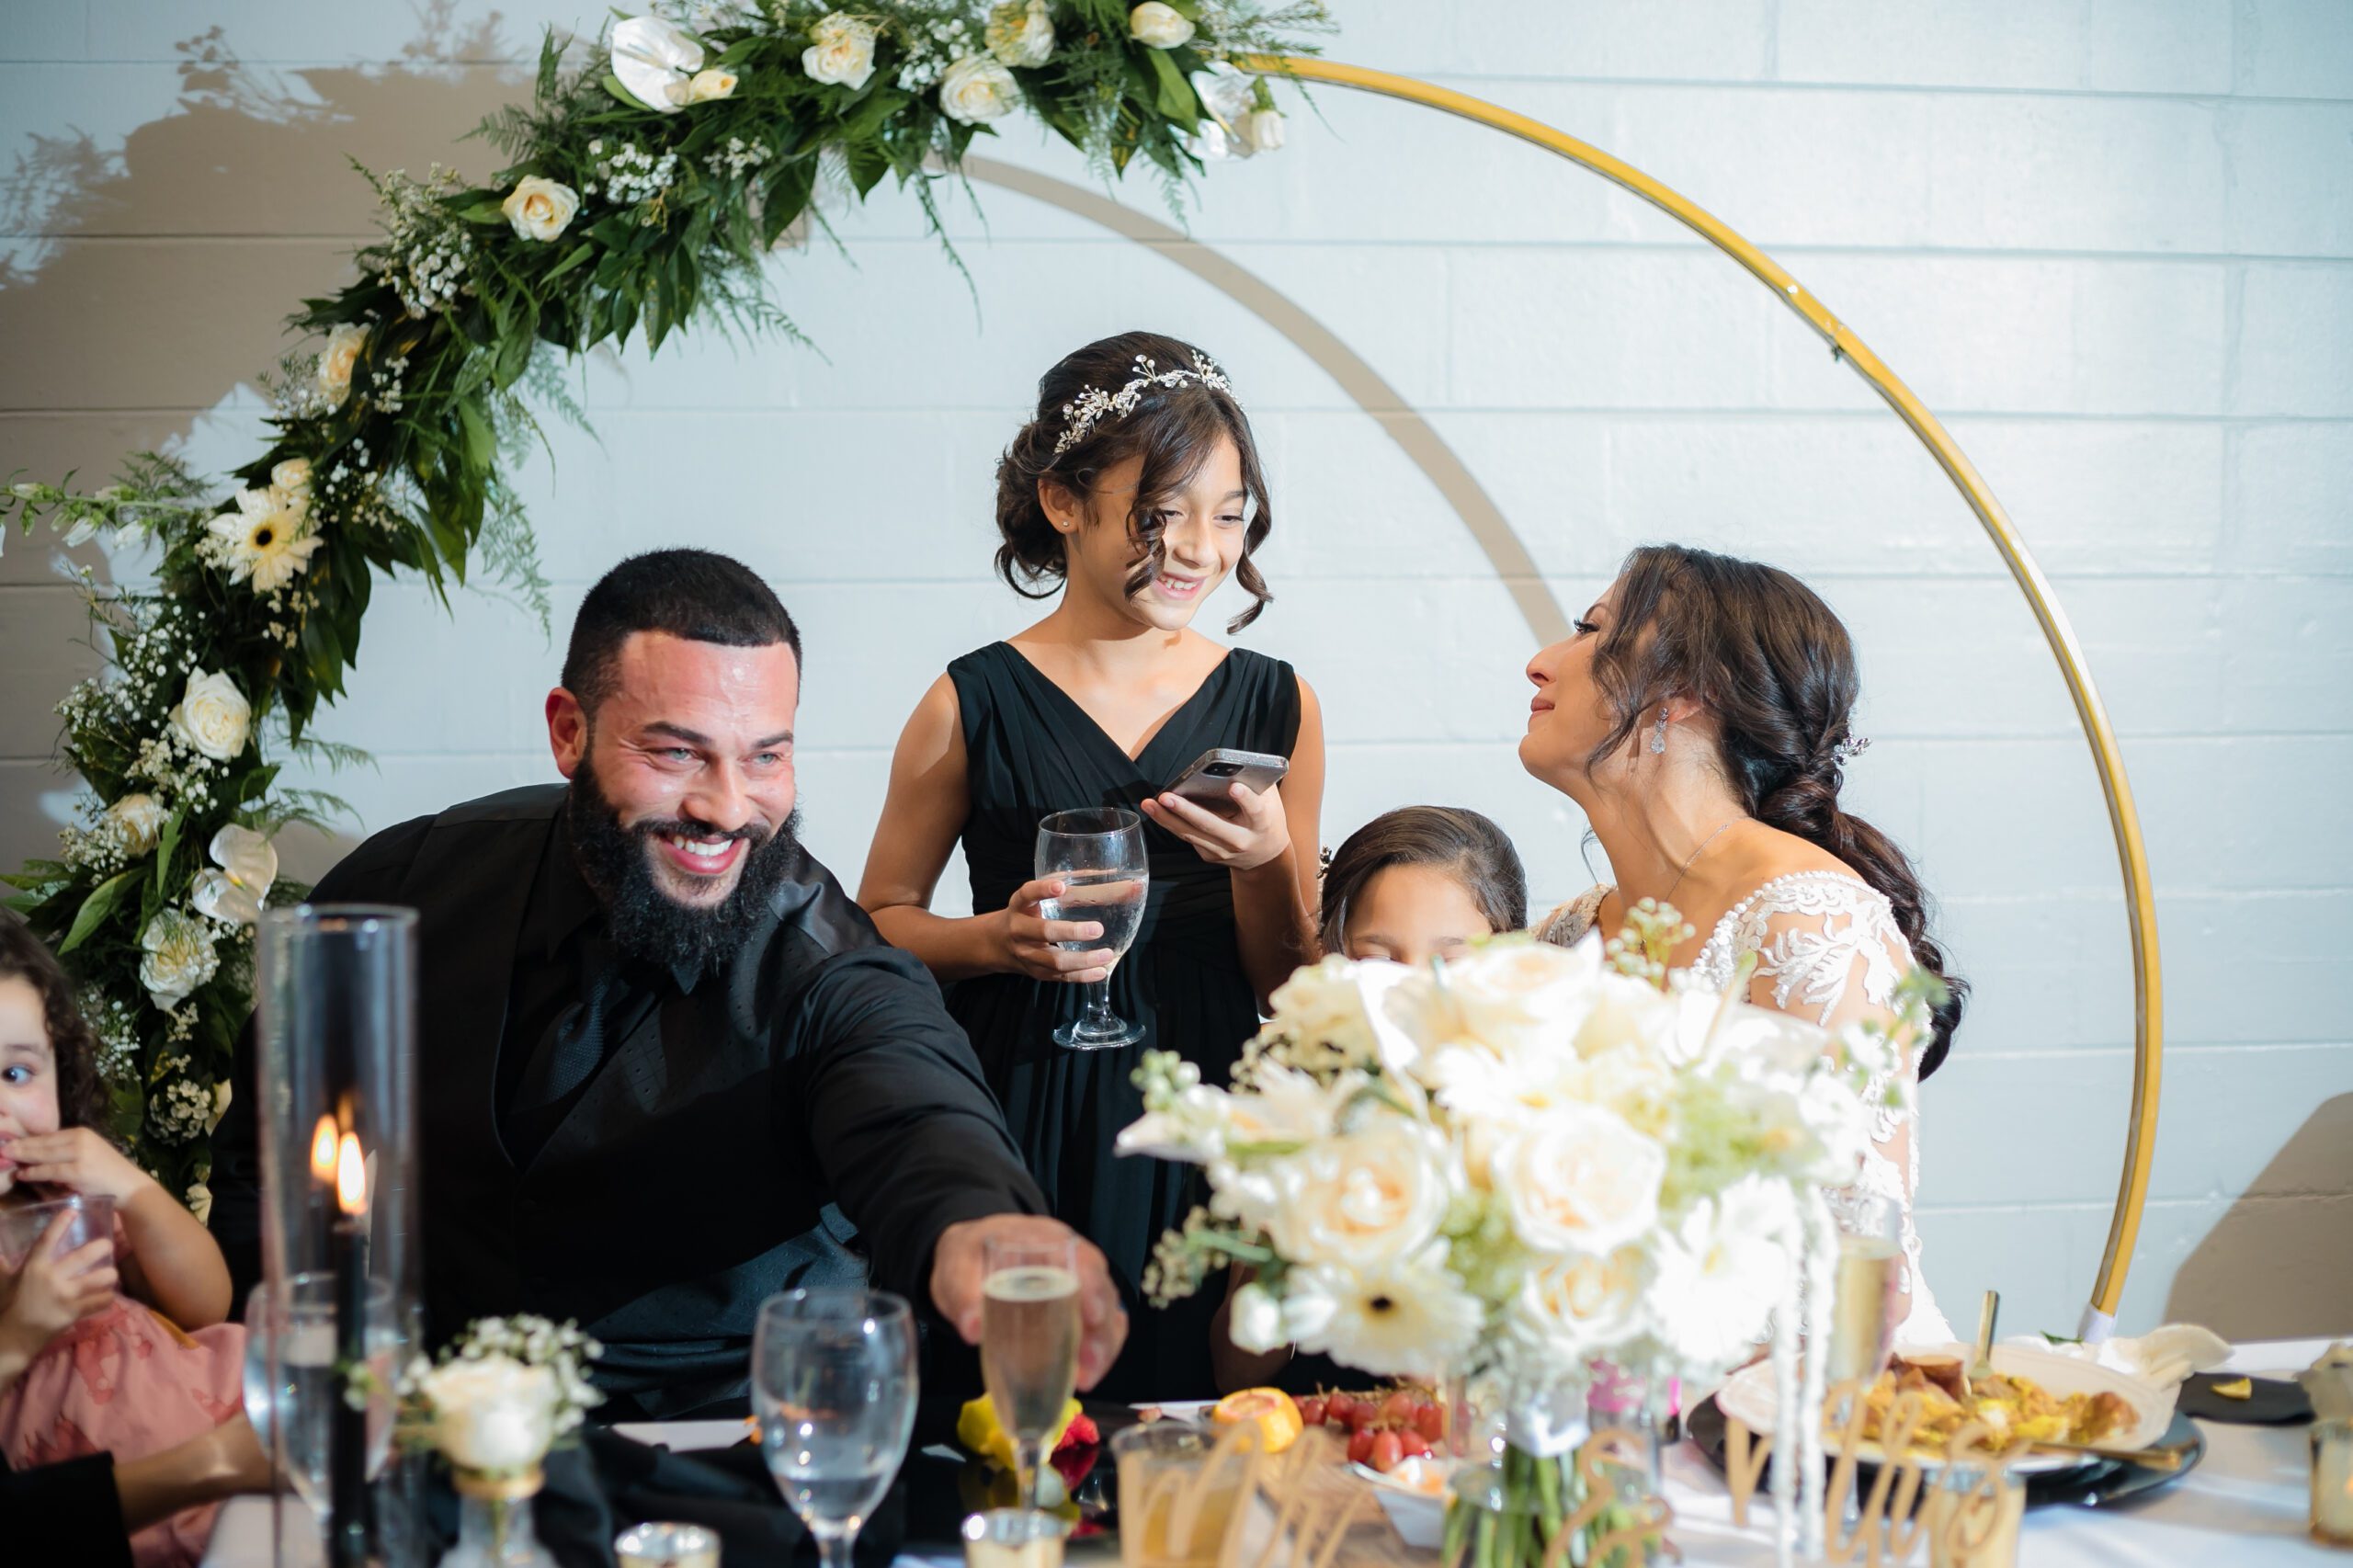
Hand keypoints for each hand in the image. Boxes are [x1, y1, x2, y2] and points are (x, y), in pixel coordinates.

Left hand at [0, 1126, 155, 1203]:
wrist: (128, 1185)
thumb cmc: (106, 1172)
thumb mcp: (87, 1153)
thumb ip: (66, 1151)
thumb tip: (37, 1154)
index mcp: (81, 1133)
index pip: (47, 1136)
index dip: (27, 1140)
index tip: (10, 1143)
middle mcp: (80, 1139)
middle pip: (42, 1143)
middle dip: (20, 1147)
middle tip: (2, 1149)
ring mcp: (79, 1154)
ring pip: (43, 1155)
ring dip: (23, 1158)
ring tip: (7, 1159)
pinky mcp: (78, 1171)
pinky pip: (49, 1171)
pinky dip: (33, 1173)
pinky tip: (22, 1174)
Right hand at [0, 1212, 117, 1353]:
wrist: (13, 1337)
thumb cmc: (10, 1305)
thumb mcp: (6, 1281)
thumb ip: (5, 1265)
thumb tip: (0, 1250)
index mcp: (33, 1267)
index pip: (46, 1240)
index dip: (60, 1225)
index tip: (72, 1211)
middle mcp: (50, 1278)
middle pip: (83, 1256)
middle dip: (101, 1247)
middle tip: (107, 1245)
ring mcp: (63, 1295)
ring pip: (100, 1278)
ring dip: (109, 1275)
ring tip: (111, 1275)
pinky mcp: (73, 1312)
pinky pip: (101, 1301)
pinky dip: (107, 1298)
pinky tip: (107, 1296)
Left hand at [930, 1214, 1128, 1392]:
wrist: (971, 1260)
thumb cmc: (971, 1258)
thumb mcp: (957, 1269)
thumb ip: (963, 1294)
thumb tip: (972, 1330)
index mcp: (1047, 1241)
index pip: (1082, 1260)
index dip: (1093, 1287)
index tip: (1093, 1315)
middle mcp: (1073, 1261)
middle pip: (1103, 1292)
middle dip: (1102, 1331)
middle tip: (1089, 1364)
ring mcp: (1080, 1287)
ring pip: (1108, 1315)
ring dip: (1102, 1349)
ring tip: (1085, 1379)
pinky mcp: (1079, 1311)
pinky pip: (1101, 1331)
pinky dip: (1098, 1355)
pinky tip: (1083, 1377)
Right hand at [996, 876, 1116, 983]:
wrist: (998, 943)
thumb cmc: (1029, 913)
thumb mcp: (1039, 896)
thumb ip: (1073, 886)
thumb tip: (1123, 883)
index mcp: (1019, 905)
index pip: (1027, 894)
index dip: (1042, 890)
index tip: (1061, 887)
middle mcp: (1019, 929)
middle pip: (1044, 932)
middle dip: (1072, 932)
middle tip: (1097, 929)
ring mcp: (1026, 954)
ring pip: (1055, 961)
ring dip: (1083, 960)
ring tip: (1106, 954)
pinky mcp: (1036, 972)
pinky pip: (1060, 977)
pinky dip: (1082, 976)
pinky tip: (1101, 971)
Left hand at [1141, 780, 1288, 871]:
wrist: (1264, 858)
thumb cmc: (1267, 820)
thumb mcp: (1270, 802)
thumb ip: (1256, 784)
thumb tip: (1231, 763)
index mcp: (1262, 824)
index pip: (1255, 811)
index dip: (1246, 800)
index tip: (1234, 787)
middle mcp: (1241, 840)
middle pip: (1211, 825)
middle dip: (1187, 811)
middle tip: (1166, 796)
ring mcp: (1223, 851)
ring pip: (1192, 834)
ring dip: (1167, 819)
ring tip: (1148, 804)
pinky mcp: (1209, 855)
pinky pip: (1188, 837)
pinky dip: (1170, 823)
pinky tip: (1155, 811)